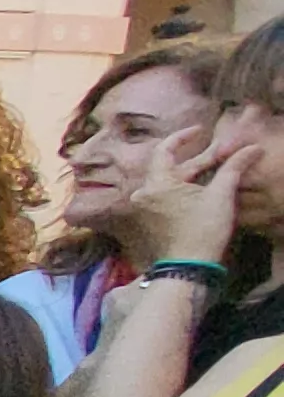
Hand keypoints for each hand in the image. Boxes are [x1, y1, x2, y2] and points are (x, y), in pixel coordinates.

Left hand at [119, 127, 250, 269]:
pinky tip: (204, 186)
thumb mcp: (220, 196)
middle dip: (198, 159)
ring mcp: (146, 207)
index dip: (183, 136)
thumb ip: (233, 168)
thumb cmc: (202, 230)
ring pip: (171, 182)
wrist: (188, 266)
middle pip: (172, 167)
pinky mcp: (151, 219)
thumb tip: (252, 148)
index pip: (165, 150)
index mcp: (156, 184)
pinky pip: (167, 195)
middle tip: (222, 152)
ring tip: (217, 166)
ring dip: (193, 174)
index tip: (200, 130)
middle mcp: (144, 193)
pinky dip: (185, 188)